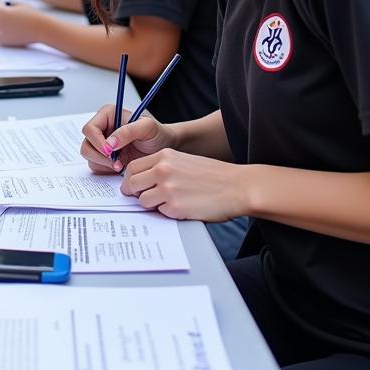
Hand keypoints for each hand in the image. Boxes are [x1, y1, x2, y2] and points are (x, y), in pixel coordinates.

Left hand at [0, 3, 42, 46]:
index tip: (6, 3)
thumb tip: (3, 6)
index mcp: (2, 13)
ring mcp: (0, 34)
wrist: (41, 30)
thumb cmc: (31, 15)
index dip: (2, 3)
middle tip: (6, 12)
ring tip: (3, 21)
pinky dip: (0, 33)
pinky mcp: (4, 42)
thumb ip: (9, 3)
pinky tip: (5, 30)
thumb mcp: (20, 4)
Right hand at [80, 105, 177, 173]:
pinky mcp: (105, 157)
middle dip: (99, 155)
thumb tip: (109, 143)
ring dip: (103, 164)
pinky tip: (121, 167)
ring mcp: (102, 144)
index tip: (110, 151)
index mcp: (108, 115)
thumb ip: (128, 131)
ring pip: (89, 155)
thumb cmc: (157, 134)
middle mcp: (102, 128)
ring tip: (121, 165)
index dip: (97, 141)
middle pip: (86, 143)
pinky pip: (96, 165)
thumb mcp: (147, 127)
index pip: (90, 128)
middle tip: (116, 162)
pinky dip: (106, 169)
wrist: (164, 149)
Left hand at [120, 150, 247, 222]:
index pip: (132, 168)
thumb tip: (143, 181)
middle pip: (132, 184)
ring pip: (143, 201)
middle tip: (142, 198)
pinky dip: (167, 213)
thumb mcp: (184, 161)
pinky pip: (160, 213)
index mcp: (164, 156)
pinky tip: (181, 208)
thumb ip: (162, 167)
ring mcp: (168, 189)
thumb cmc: (215, 176)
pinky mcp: (176, 207)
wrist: (238, 187)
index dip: (130, 180)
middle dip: (134, 193)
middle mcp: (163, 170)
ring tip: (168, 203)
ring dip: (151, 205)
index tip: (133, 186)